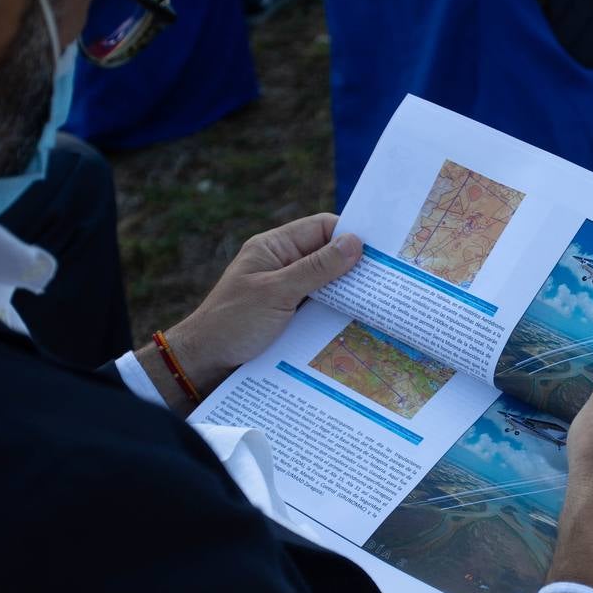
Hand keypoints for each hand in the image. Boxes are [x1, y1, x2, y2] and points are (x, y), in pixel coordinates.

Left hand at [137, 214, 362, 412]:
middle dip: (355, 267)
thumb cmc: (233, 323)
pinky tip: (357, 323)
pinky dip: (337, 313)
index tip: (381, 250)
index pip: (321, 228)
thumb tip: (355, 243)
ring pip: (327, 285)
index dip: (350, 235)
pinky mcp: (289, 317)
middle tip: (389, 279)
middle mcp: (282, 265)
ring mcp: (286, 292)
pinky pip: (320, 308)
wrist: (204, 364)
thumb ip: (316, 268)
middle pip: (328, 256)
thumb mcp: (277, 293)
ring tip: (379, 303)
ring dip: (348, 294)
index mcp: (274, 247)